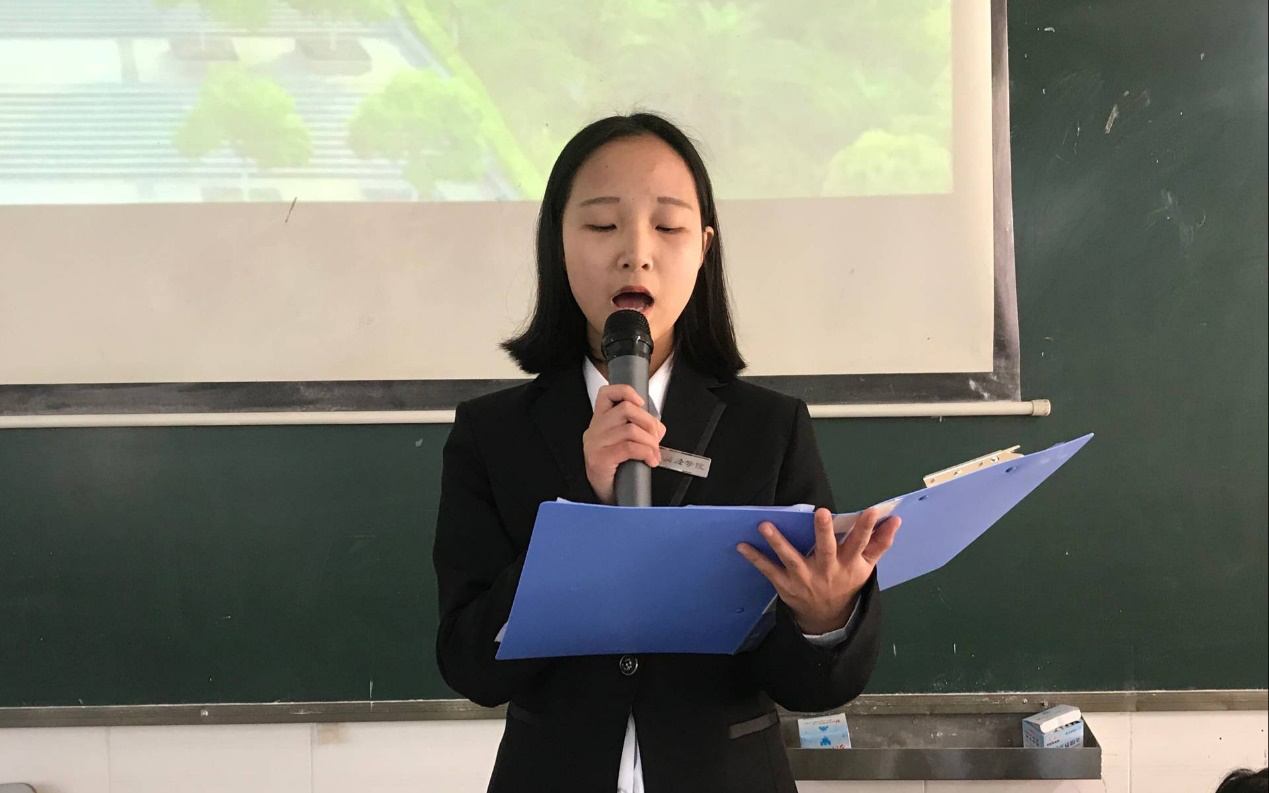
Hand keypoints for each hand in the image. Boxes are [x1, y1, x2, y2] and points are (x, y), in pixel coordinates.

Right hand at [582, 384, 665, 504]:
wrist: (603, 500)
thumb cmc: (615, 472)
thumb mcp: (624, 446)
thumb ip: (638, 431)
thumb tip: (658, 428)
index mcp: (599, 423)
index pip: (606, 394)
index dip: (626, 392)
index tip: (641, 403)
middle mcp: (594, 430)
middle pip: (626, 409)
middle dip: (649, 422)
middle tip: (656, 439)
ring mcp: (595, 445)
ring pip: (631, 429)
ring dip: (650, 442)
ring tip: (654, 454)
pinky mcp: (600, 460)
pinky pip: (629, 447)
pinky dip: (646, 453)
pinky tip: (651, 461)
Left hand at [737, 507, 899, 634]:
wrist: (827, 617)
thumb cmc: (847, 582)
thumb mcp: (867, 567)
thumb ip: (879, 543)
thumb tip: (894, 520)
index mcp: (849, 564)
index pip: (860, 543)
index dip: (866, 528)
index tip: (872, 511)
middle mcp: (827, 570)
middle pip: (826, 549)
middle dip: (824, 532)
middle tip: (822, 513)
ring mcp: (804, 578)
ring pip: (791, 559)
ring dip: (778, 542)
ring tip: (765, 525)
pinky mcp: (786, 584)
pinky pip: (769, 570)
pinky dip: (755, 558)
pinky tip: (742, 545)